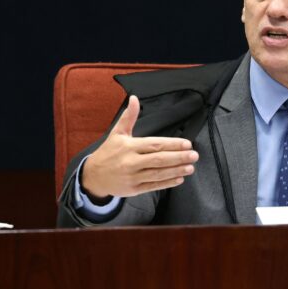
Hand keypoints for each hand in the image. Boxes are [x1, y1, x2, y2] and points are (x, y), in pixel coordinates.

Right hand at [81, 95, 198, 199]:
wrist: (93, 176)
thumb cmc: (108, 152)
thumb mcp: (117, 133)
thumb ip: (128, 117)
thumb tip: (134, 98)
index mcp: (129, 146)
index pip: (154, 145)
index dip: (172, 144)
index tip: (187, 143)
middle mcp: (131, 162)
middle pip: (159, 159)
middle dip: (178, 157)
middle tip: (194, 155)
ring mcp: (132, 177)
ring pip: (158, 174)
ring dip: (176, 171)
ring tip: (190, 167)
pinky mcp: (133, 189)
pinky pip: (153, 186)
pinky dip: (167, 183)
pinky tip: (179, 179)